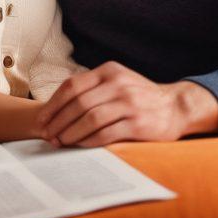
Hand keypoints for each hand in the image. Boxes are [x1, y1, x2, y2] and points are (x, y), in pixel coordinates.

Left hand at [36, 62, 217, 146]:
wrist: (175, 107)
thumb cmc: (138, 96)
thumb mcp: (117, 81)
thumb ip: (92, 88)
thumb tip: (57, 106)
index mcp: (109, 71)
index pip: (72, 86)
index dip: (53, 104)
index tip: (42, 119)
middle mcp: (118, 84)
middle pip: (78, 103)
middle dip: (58, 121)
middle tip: (48, 135)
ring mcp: (129, 103)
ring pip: (90, 118)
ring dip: (71, 133)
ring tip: (60, 142)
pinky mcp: (138, 123)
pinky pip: (106, 133)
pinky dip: (89, 141)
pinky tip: (80, 146)